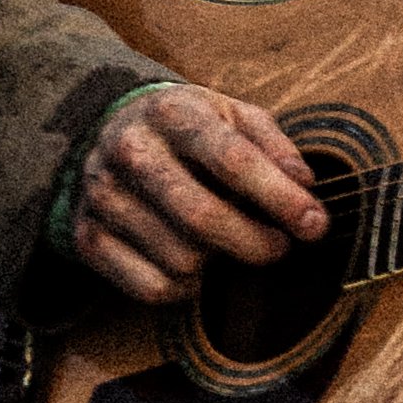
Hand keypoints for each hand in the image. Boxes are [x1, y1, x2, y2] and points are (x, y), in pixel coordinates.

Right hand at [69, 84, 325, 308]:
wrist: (108, 132)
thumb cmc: (188, 129)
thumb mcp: (232, 115)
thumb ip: (273, 144)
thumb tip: (305, 185)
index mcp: (173, 113)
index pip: (232, 160)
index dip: (280, 199)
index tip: (315, 225)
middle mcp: (131, 150)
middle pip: (201, 218)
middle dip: (255, 244)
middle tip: (279, 248)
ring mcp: (103, 196)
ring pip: (180, 260)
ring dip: (219, 265)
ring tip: (228, 244)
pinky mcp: (87, 236)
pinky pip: (151, 288)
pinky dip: (185, 290)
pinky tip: (195, 266)